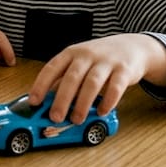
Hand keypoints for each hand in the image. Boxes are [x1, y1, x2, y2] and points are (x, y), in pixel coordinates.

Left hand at [27, 34, 165, 123]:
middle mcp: (87, 55)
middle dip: (62, 99)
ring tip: (76, 119)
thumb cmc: (98, 59)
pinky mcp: (124, 70)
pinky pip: (115, 87)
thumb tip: (46, 102)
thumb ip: (64, 79)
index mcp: (71, 53)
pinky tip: (101, 112)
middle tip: (55, 117)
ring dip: (83, 104)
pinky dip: (108, 101)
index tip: (34, 101)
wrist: (131, 46)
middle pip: (71, 78)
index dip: (41, 85)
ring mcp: (106, 61)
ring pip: (92, 83)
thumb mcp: (79, 62)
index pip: (52, 68)